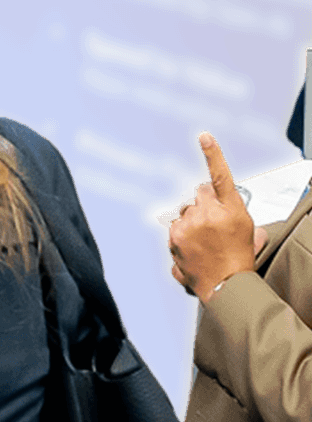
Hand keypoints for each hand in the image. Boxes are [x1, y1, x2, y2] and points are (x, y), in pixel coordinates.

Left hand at [166, 131, 258, 298]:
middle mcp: (208, 212)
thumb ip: (235, 211)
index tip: (204, 136)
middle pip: (197, 193)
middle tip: (211, 224)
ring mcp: (188, 224)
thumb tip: (227, 205)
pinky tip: (192, 245)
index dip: (212, 154)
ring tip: (203, 240)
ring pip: (184, 209)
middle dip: (202, 203)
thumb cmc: (239, 259)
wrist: (226, 286)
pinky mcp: (173, 235)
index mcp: (230, 208)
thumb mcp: (248, 230)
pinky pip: (173, 224)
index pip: (219, 176)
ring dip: (190, 218)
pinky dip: (180, 231)